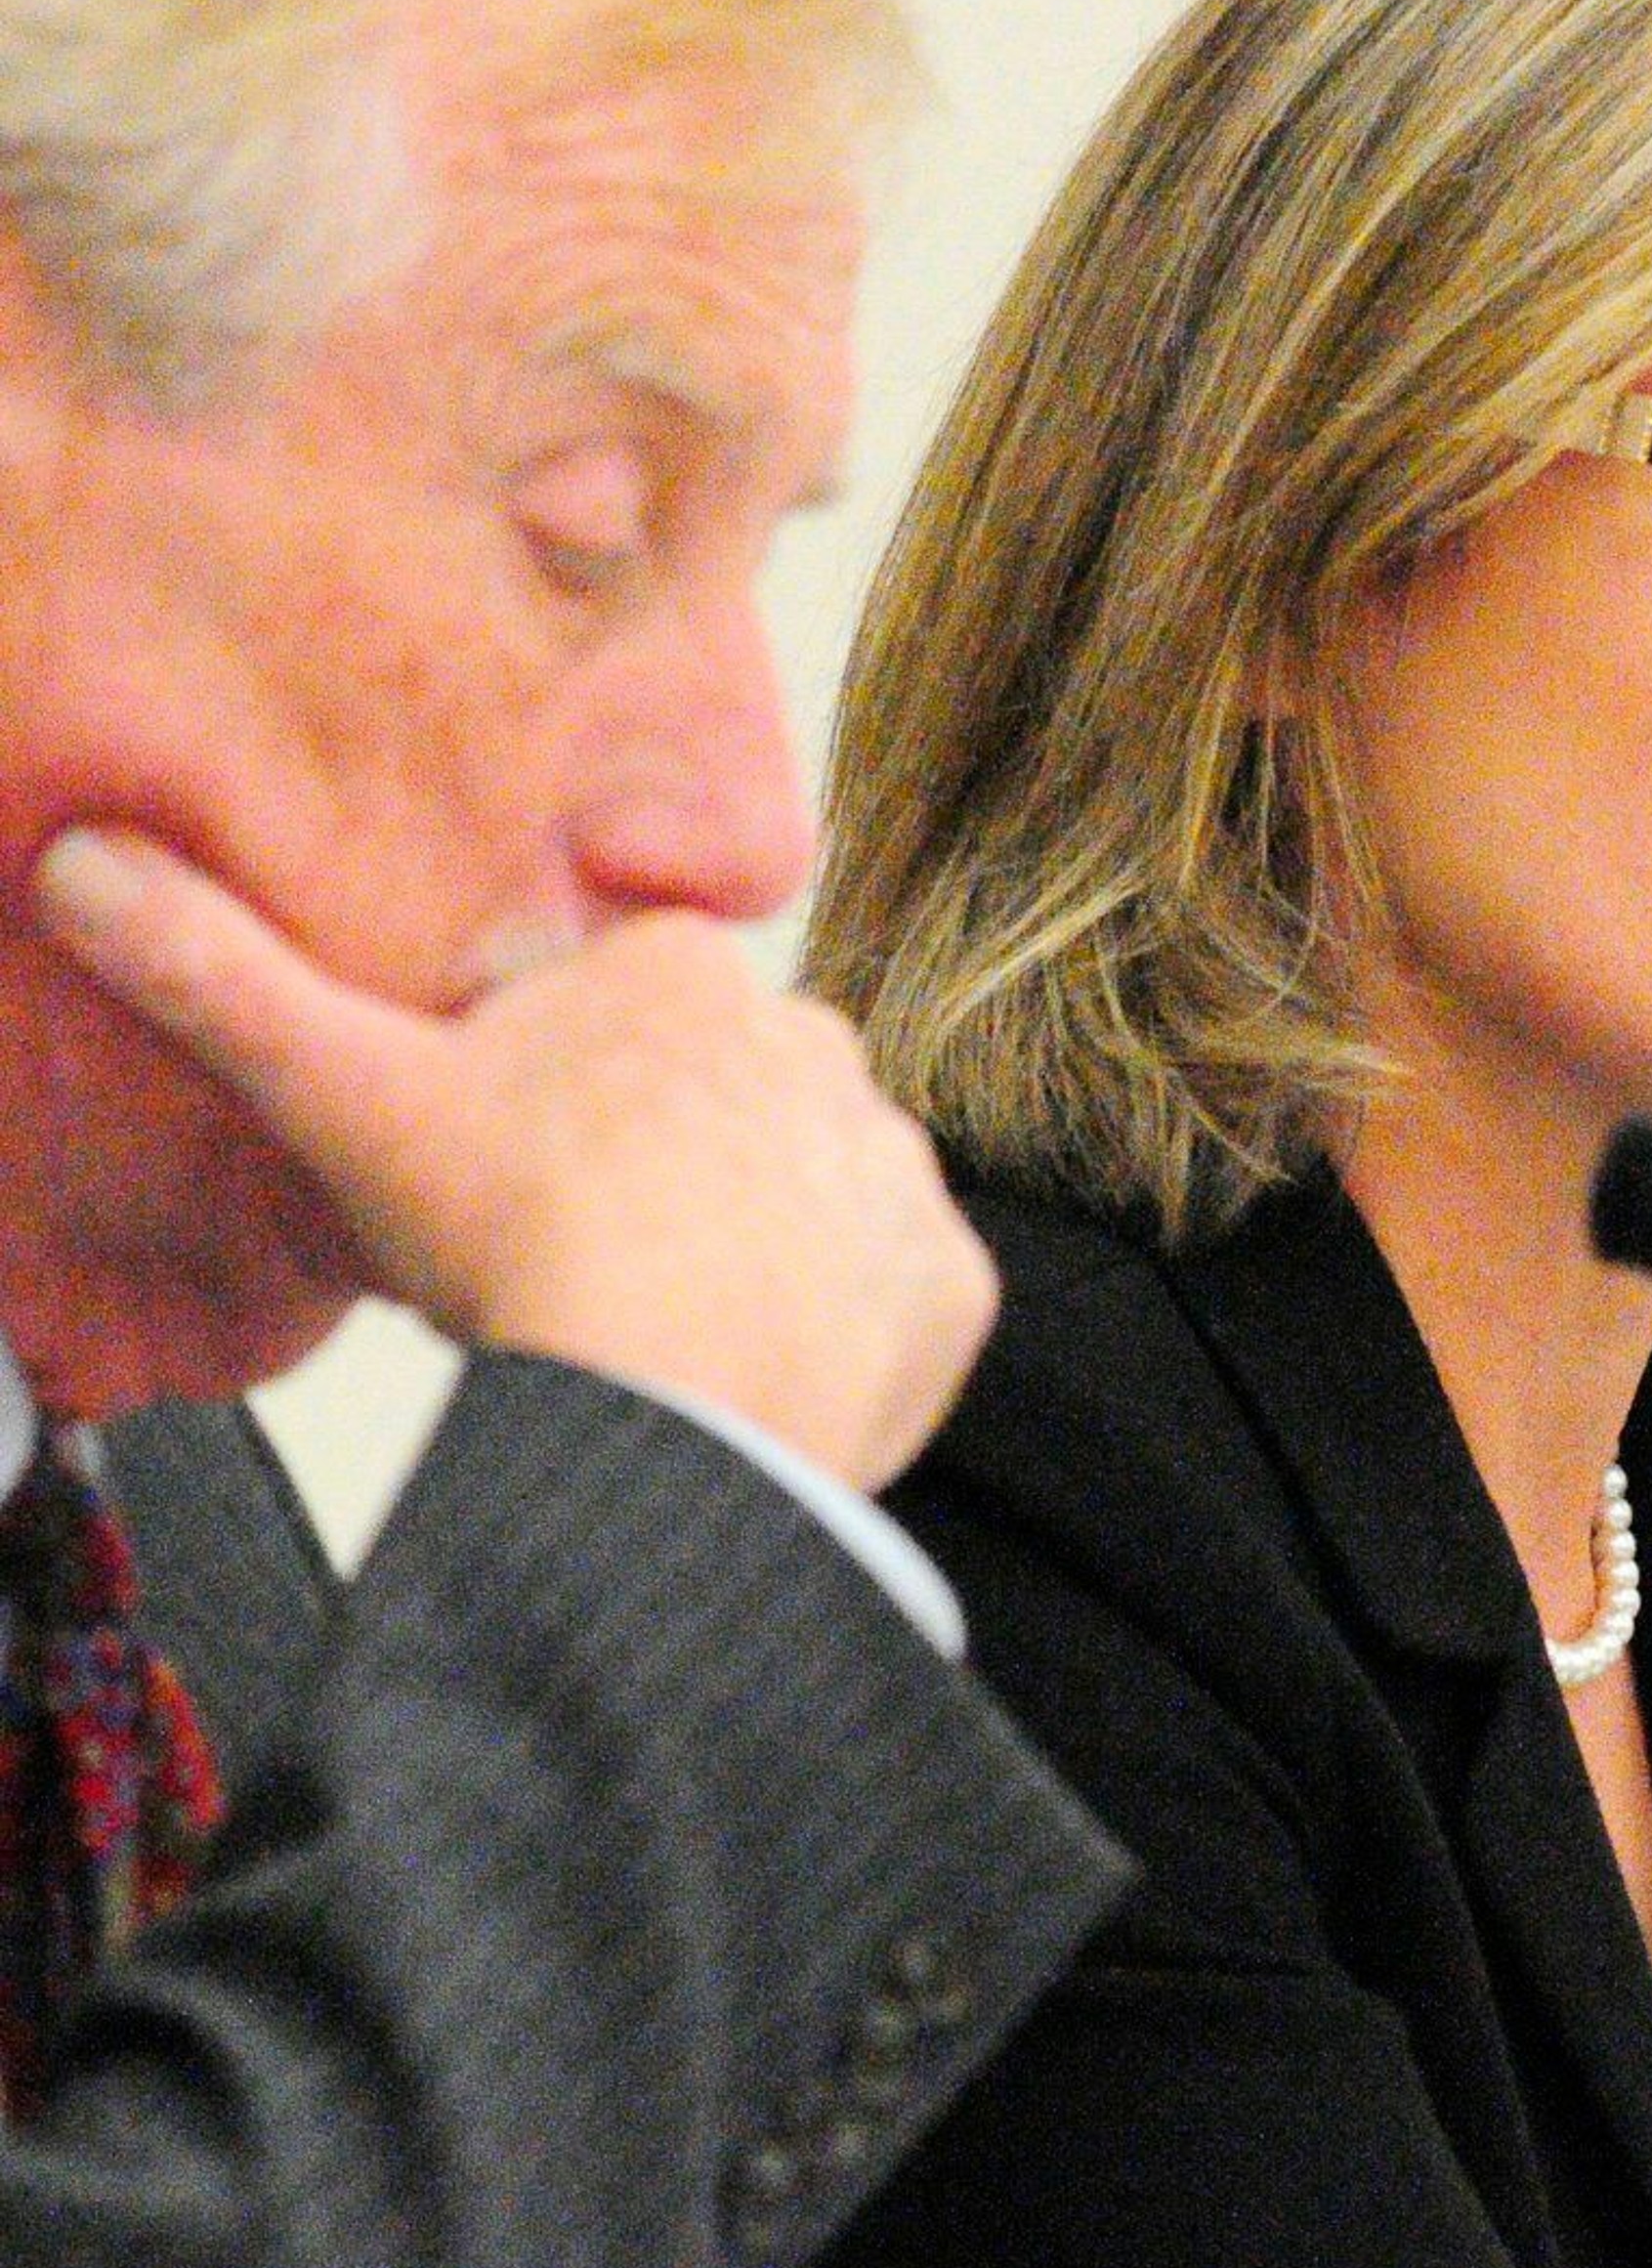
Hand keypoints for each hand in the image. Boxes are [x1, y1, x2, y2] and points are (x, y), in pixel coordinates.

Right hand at [34, 827, 992, 1493]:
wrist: (676, 1399)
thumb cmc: (519, 1238)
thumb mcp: (347, 1096)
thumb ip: (222, 982)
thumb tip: (85, 868)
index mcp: (685, 975)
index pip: (623, 1016)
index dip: (556, 1099)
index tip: (513, 1176)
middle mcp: (819, 1042)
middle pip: (718, 1107)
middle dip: (659, 1170)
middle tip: (576, 1260)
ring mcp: (895, 1164)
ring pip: (806, 1199)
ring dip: (751, 1252)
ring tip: (663, 1332)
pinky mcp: (949, 1281)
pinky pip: (891, 1299)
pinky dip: (840, 1338)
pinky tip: (760, 1378)